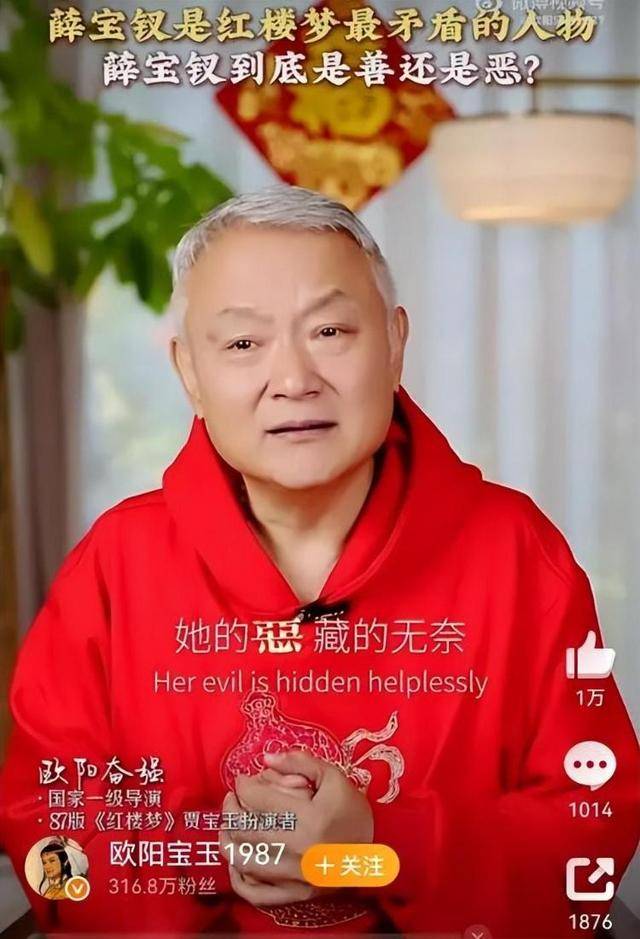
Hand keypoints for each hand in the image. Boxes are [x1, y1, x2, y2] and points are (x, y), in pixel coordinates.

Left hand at [221, 750, 372, 907]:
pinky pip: (256, 893)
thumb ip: (300, 762)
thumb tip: (266, 759)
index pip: (259, 799)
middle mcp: (298, 850)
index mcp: (309, 818)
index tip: (242, 779)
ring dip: (228, 840)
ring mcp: (296, 878)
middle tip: (232, 798)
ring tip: (228, 825)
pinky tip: (235, 862)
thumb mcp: (334, 778)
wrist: (380, 853)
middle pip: (246, 828)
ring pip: (244, 860)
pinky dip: (239, 878)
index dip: (244, 785)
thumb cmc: (354, 812)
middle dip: (232, 809)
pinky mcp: (296, 896)